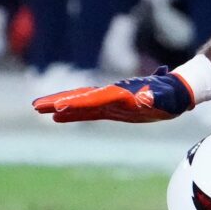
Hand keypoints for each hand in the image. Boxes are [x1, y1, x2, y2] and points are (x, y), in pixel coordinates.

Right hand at [32, 67, 194, 123]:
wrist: (174, 91)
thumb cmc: (171, 96)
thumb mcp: (166, 98)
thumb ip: (155, 97)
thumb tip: (147, 97)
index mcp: (121, 94)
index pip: (95, 99)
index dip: (78, 104)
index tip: (59, 108)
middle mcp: (111, 96)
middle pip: (80, 98)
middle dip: (59, 101)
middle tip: (36, 105)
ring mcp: (109, 101)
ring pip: (80, 102)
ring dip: (60, 105)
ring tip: (38, 108)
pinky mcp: (111, 108)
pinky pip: (87, 111)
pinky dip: (72, 113)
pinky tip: (57, 118)